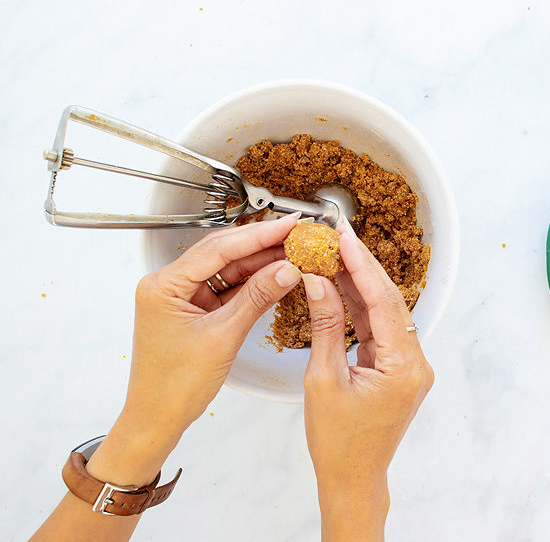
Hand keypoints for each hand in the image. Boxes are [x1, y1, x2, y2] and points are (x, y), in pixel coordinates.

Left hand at [89, 216, 302, 485]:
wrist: (157, 419)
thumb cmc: (173, 386)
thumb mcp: (223, 337)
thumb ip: (257, 298)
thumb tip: (286, 269)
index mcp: (164, 285)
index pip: (218, 249)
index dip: (257, 235)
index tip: (286, 225)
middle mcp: (169, 285)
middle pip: (222, 253)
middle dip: (261, 244)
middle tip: (296, 234)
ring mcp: (183, 297)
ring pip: (228, 269)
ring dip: (260, 263)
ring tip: (294, 252)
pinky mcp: (195, 310)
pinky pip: (228, 288)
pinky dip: (253, 283)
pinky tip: (277, 276)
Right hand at [302, 220, 433, 540]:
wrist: (353, 478)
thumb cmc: (338, 442)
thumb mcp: (323, 379)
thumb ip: (326, 326)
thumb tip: (318, 282)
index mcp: (404, 367)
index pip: (383, 302)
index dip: (361, 265)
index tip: (345, 237)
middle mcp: (416, 363)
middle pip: (389, 302)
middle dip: (362, 267)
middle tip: (339, 234)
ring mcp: (410, 366)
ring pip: (385, 312)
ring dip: (360, 284)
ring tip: (335, 253)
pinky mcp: (399, 368)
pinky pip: (380, 329)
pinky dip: (360, 308)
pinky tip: (341, 286)